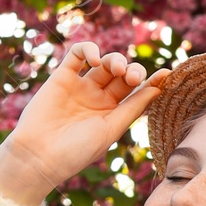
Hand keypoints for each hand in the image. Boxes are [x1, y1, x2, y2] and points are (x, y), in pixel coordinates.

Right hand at [0, 41, 169, 205]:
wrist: (39, 155)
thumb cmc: (76, 150)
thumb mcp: (111, 129)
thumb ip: (133, 107)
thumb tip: (159, 89)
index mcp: (112, 113)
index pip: (137, 91)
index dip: (152, 81)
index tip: (166, 74)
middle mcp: (97, 97)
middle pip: (122, 74)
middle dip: (132, 71)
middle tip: (132, 78)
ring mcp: (80, 85)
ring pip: (104, 62)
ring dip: (115, 60)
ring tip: (117, 69)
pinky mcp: (61, 76)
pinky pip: (77, 54)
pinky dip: (89, 50)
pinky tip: (94, 60)